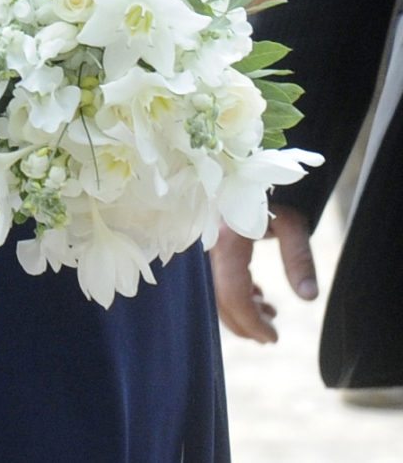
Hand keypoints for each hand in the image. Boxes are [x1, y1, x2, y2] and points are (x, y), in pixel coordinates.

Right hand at [212, 205, 318, 342]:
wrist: (244, 170)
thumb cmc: (269, 195)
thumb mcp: (290, 223)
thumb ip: (299, 258)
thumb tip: (309, 297)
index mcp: (225, 243)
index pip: (233, 296)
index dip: (252, 323)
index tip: (273, 339)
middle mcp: (205, 247)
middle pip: (218, 299)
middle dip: (244, 323)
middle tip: (271, 336)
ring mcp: (200, 247)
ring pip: (212, 291)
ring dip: (239, 309)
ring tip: (269, 311)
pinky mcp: (202, 246)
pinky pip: (212, 278)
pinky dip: (233, 292)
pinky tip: (256, 293)